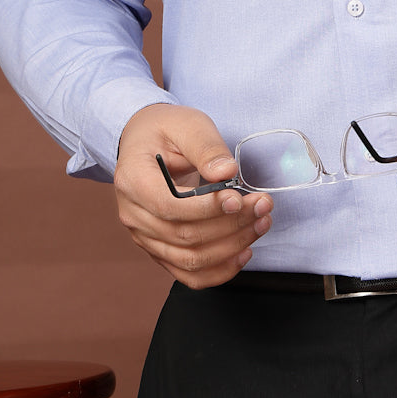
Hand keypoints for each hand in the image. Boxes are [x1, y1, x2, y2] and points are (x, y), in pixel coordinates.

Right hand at [113, 103, 271, 288]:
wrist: (145, 141)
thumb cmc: (165, 129)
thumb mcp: (186, 124)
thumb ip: (206, 147)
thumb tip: (226, 172)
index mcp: (133, 180)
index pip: (170, 207)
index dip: (207, 208)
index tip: (238, 198)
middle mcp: (133, 215)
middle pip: (184, 236)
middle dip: (230, 225)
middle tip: (262, 205)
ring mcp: (145, 236)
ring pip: (190, 258)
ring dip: (232, 246)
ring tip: (261, 223)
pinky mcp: (159, 249)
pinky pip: (188, 273)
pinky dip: (219, 270)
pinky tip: (243, 252)